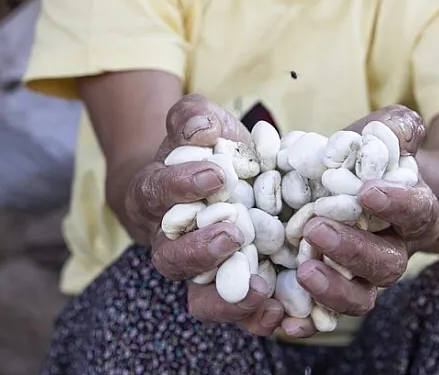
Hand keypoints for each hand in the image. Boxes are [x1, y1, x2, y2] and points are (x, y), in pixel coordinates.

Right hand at [124, 94, 284, 336]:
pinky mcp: (233, 292)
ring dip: (228, 300)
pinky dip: (259, 320)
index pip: (157, 193)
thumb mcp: (197, 122)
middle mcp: (170, 243)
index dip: (181, 186)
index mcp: (154, 197)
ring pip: (200, 299)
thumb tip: (202, 129)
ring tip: (260, 288)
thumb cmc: (203, 149)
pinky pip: (239, 317)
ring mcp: (201, 273)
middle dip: (200, 250)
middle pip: (171, 258)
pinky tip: (283, 313)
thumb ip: (193, 118)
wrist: (210, 182)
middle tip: (233, 234)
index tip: (215, 175)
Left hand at [281, 105, 438, 338]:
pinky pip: (322, 317)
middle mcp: (392, 253)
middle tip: (317, 229)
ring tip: (303, 270)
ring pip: (359, 297)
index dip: (396, 205)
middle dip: (352, 249)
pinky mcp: (329, 294)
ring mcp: (362, 278)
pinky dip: (306, 322)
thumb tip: (389, 130)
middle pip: (386, 265)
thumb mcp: (387, 133)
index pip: (415, 212)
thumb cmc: (370, 158)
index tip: (368, 192)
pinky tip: (285, 320)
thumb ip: (396, 128)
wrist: (352, 189)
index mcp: (413, 214)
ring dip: (332, 289)